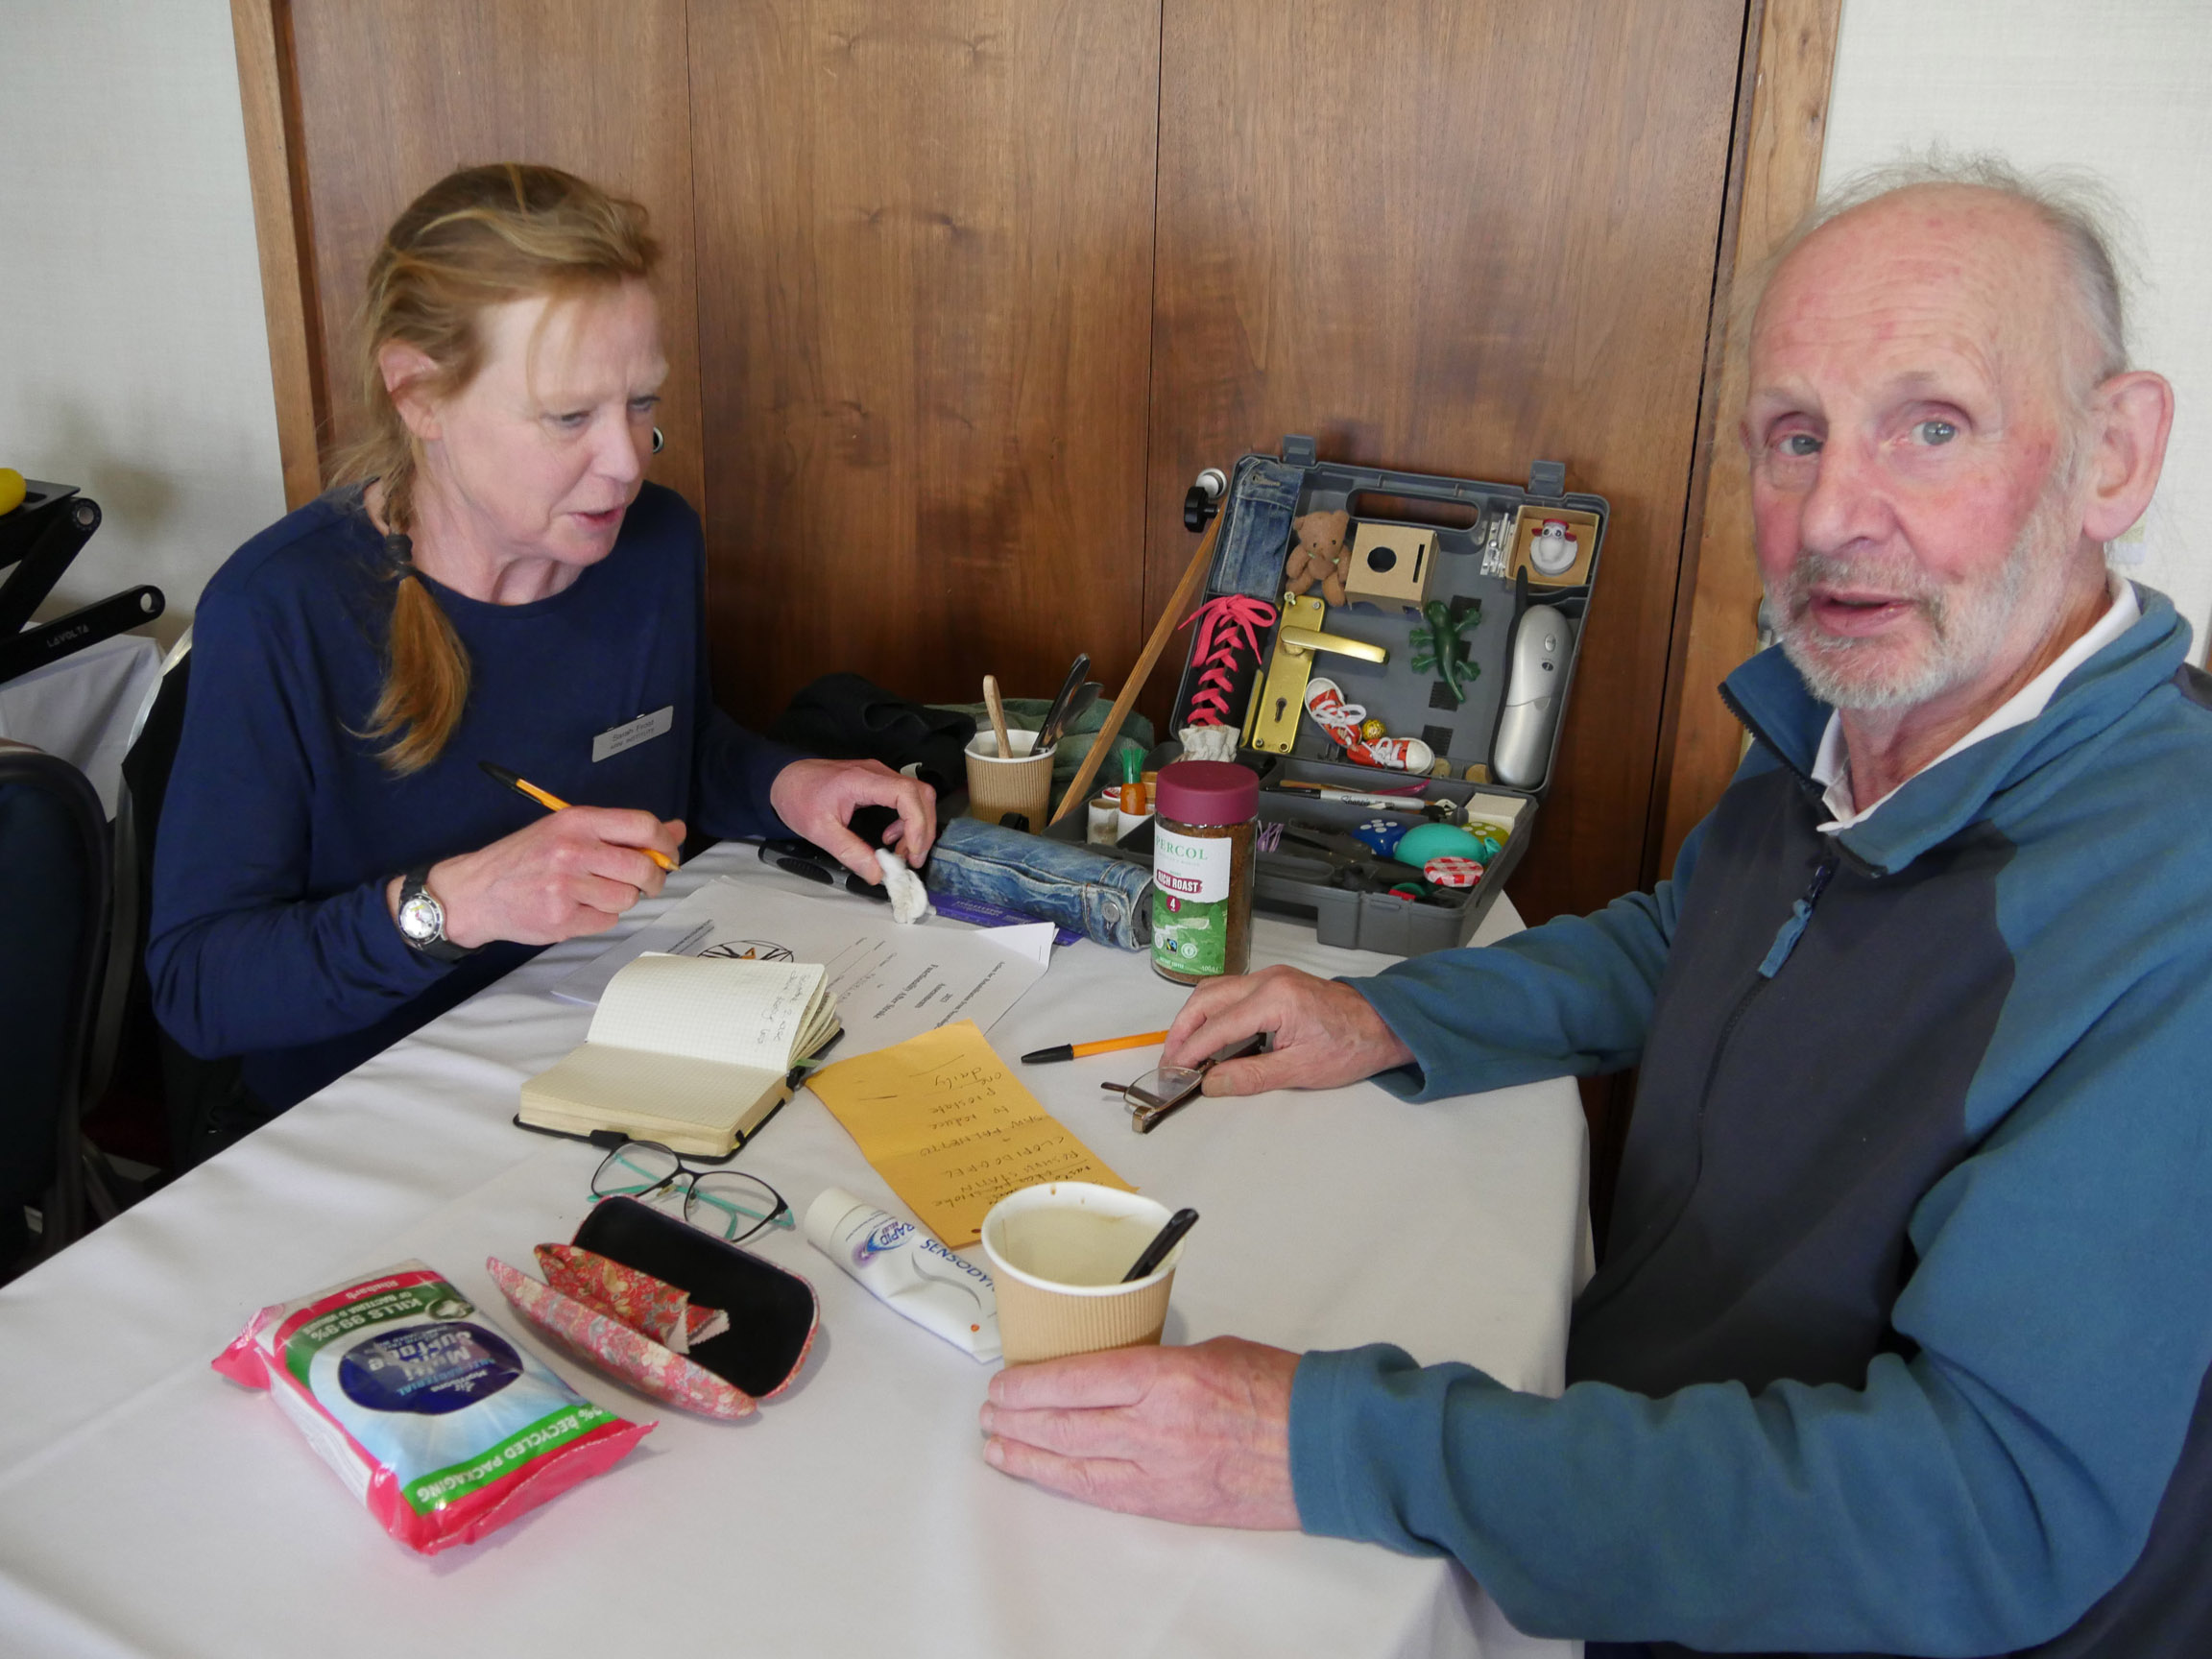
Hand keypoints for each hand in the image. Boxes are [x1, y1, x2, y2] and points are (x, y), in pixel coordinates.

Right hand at [386, 806, 681, 949]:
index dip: (666, 843)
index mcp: (577, 821)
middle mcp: (572, 850)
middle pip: (643, 868)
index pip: (642, 825)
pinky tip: (577, 908)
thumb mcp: (568, 831)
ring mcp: (566, 886)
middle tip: (646, 883)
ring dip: (621, 899)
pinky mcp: (562, 918)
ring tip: (595, 893)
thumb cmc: (525, 859)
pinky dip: (600, 917)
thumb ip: (621, 831)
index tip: (669, 855)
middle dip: (653, 879)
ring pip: (627, 898)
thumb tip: (676, 830)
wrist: (475, 892)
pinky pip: (607, 921)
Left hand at [769, 756, 936, 882]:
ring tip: (901, 852)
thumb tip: (877, 874)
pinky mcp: (878, 781)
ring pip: (917, 796)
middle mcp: (877, 773)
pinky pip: (906, 798)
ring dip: (918, 826)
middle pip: (921, 794)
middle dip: (924, 829)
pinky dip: (907, 820)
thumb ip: (851, 852)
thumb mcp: (820, 830)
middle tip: (912, 858)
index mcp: (862, 780)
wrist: (783, 779)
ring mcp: (879, 775)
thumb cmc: (798, 798)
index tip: (911, 851)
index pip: (907, 794)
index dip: (917, 824)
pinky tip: (890, 838)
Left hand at [980, 1338, 1300, 1529]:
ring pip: (1076, 1467)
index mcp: (1167, 1379)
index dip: (1030, 1385)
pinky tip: (1045, 1476)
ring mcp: (1161, 1472)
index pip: (1077, 1380)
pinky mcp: (1170, 1503)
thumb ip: (1156, 1365)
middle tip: (990, 1411)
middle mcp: (1156, 1429)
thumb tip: (1116, 1372)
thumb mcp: (1209, 1352)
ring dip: (1030, 1456)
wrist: (1325, 1445)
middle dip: (1018, 1419)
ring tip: (997, 1446)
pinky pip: (1105, 1494)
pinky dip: (1068, 1484)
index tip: (1003, 1381)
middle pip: (1065, 1426)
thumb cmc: (1279, 1389)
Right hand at [1163, 964, 1414, 1094]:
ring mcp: (1271, 975)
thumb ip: (1250, 1076)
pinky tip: (1210, 1034)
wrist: (1384, 1025)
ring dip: (1194, 1018)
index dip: (1191, 1050)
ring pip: (1215, 990)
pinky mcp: (1276, 980)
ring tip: (1184, 1049)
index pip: (1217, 1025)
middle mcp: (1268, 979)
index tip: (1173, 1071)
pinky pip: (1232, 990)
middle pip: (1207, 998)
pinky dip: (1213, 1011)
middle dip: (1183, 1029)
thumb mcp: (1299, 1070)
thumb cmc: (1350, 1047)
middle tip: (1170, 1061)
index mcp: (1274, 999)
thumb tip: (1211, 1084)